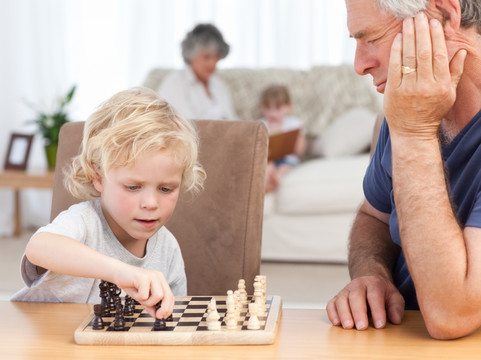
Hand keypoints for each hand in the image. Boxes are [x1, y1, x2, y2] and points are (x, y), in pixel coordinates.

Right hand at [114, 266, 174, 318]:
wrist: (118, 273)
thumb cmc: (131, 284)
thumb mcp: (142, 297)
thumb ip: (150, 305)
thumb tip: (157, 315)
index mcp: (160, 280)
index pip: (170, 296)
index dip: (169, 308)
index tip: (163, 317)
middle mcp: (158, 277)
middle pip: (168, 295)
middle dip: (164, 308)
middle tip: (158, 316)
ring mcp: (152, 276)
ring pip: (158, 296)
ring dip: (148, 302)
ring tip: (140, 297)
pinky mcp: (144, 277)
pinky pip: (145, 295)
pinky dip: (138, 297)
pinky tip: (134, 291)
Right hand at [326, 275, 404, 329]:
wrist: (368, 281)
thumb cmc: (382, 293)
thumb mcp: (394, 296)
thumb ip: (396, 307)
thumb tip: (395, 319)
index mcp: (374, 283)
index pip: (374, 295)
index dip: (377, 310)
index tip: (380, 325)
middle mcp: (357, 284)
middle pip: (355, 296)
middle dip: (358, 312)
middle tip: (362, 327)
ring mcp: (345, 290)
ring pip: (341, 300)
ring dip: (344, 314)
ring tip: (348, 327)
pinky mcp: (337, 298)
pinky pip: (331, 304)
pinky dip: (332, 313)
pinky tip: (337, 323)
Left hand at [383, 12, 465, 139]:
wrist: (412, 132)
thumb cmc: (432, 112)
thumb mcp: (449, 94)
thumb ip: (454, 72)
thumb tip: (461, 52)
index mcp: (441, 84)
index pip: (439, 54)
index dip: (436, 36)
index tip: (433, 23)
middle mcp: (425, 85)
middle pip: (423, 52)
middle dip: (421, 31)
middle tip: (419, 16)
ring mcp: (408, 88)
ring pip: (409, 57)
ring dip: (408, 36)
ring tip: (408, 22)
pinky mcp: (393, 91)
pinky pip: (395, 67)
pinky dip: (397, 51)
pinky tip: (398, 38)